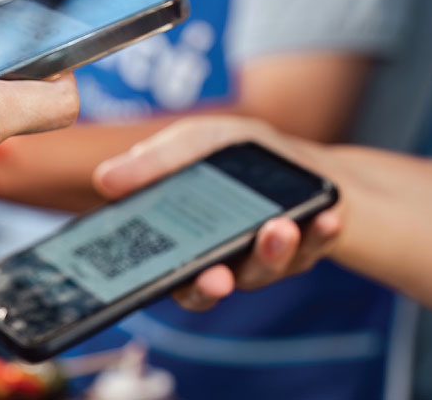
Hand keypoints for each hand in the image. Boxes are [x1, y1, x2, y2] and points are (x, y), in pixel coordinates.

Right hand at [91, 116, 345, 311]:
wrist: (291, 155)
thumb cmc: (231, 154)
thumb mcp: (192, 143)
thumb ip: (155, 162)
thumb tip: (105, 179)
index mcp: (185, 243)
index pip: (168, 275)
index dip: (169, 282)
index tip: (174, 277)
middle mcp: (223, 262)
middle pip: (211, 287)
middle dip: (214, 284)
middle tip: (218, 277)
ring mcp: (266, 259)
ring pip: (265, 270)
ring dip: (271, 253)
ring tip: (278, 228)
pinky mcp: (308, 247)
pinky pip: (314, 247)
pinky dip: (321, 232)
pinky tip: (326, 216)